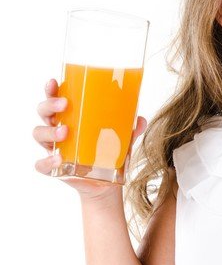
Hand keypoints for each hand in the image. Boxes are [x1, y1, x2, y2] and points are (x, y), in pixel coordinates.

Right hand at [33, 78, 147, 198]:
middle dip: (50, 105)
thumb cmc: (107, 152)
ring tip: (65, 132)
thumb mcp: (121, 139)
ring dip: (49, 131)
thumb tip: (140, 120)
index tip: (54, 81)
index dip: (51, 89)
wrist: (105, 183)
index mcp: (70, 117)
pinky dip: (47, 161)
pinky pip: (41, 164)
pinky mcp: (53, 168)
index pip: (55, 98)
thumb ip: (131, 129)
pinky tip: (59, 159)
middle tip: (65, 104)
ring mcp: (53, 148)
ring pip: (38, 134)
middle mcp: (57, 129)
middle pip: (43, 112)